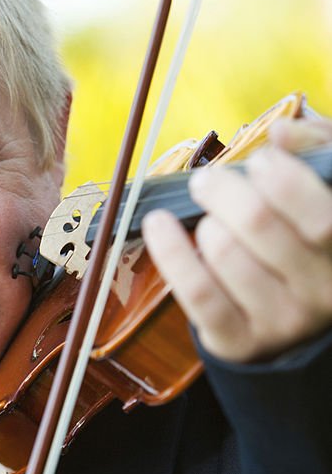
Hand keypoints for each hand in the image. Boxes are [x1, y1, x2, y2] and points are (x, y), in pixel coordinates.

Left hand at [141, 116, 331, 361]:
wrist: (292, 315)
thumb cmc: (305, 238)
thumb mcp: (325, 191)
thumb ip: (317, 151)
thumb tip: (281, 131)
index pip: (321, 215)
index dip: (283, 178)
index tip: (259, 160)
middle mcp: (326, 293)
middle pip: (259, 222)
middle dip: (224, 189)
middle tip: (208, 180)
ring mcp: (284, 323)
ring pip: (223, 252)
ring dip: (205, 223)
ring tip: (209, 221)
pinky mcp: (241, 342)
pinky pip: (196, 291)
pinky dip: (170, 250)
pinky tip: (158, 224)